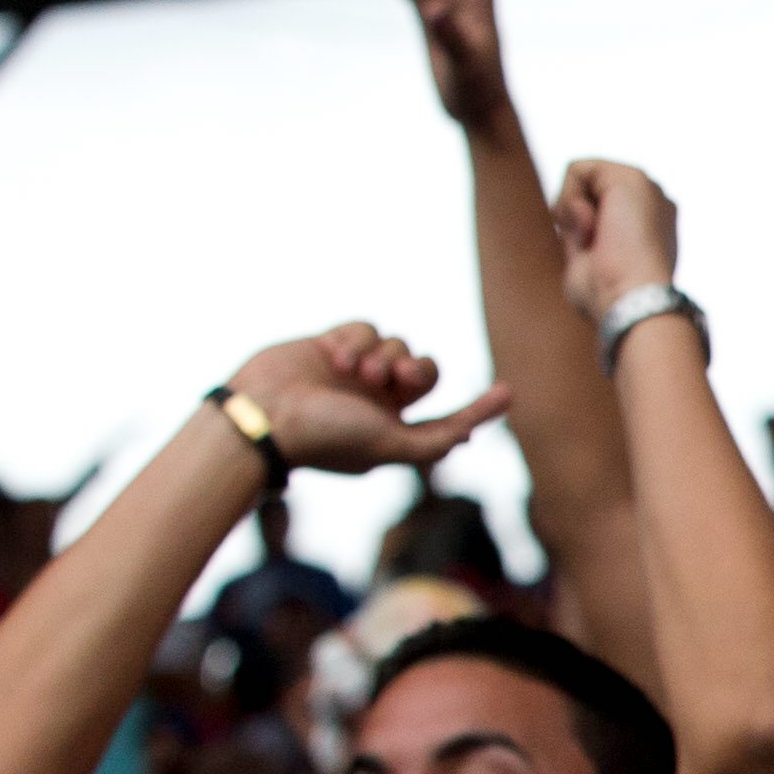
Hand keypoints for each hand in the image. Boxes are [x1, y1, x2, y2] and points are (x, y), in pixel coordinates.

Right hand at [223, 325, 508, 476]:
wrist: (265, 414)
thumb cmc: (327, 438)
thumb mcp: (388, 447)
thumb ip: (433, 442)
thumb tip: (469, 434)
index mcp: (393, 431)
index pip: (448, 416)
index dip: (477, 407)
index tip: (508, 392)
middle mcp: (378, 402)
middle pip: (425, 370)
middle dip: (417, 368)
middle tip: (397, 377)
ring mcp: (355, 372)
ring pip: (395, 344)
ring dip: (382, 354)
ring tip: (355, 371)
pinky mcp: (331, 344)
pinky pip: (366, 327)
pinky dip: (356, 338)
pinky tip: (334, 355)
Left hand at [552, 159, 681, 325]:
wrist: (632, 300)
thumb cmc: (608, 297)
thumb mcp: (586, 264)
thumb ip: (578, 236)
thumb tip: (565, 214)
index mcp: (648, 228)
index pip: (600, 211)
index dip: (580, 232)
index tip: (594, 260)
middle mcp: (652, 204)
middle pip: (591, 193)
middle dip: (576, 219)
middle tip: (592, 249)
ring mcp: (645, 188)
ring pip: (583, 179)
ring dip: (572, 210)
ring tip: (593, 237)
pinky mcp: (632, 176)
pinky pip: (577, 169)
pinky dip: (569, 197)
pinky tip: (587, 222)